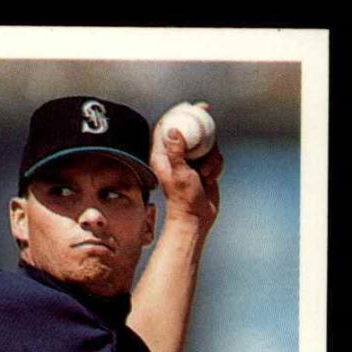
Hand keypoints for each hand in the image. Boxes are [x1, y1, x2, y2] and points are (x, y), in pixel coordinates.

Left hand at [150, 103, 222, 234]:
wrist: (196, 218)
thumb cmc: (183, 199)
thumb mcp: (179, 173)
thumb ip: (176, 151)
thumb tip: (172, 129)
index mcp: (163, 156)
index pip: (167, 128)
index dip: (177, 113)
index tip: (189, 106)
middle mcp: (176, 157)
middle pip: (189, 131)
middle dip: (200, 125)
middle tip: (207, 111)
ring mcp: (191, 163)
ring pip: (206, 144)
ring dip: (211, 155)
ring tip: (206, 173)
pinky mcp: (204, 169)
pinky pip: (214, 157)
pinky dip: (216, 165)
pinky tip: (211, 178)